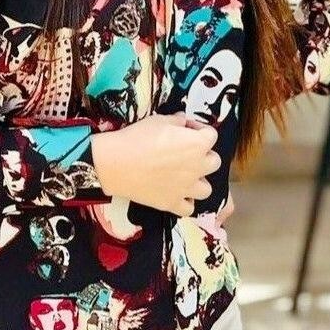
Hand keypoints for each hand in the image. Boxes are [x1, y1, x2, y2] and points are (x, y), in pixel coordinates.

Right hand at [90, 111, 220, 216]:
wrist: (115, 163)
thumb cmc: (137, 137)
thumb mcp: (158, 120)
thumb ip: (176, 121)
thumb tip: (182, 121)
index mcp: (197, 144)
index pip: (211, 135)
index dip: (198, 130)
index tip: (185, 129)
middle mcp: (197, 167)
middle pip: (214, 162)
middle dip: (203, 156)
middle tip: (186, 152)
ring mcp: (186, 188)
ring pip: (206, 189)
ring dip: (198, 181)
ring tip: (184, 176)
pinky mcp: (172, 203)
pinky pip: (189, 209)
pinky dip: (185, 202)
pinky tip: (176, 194)